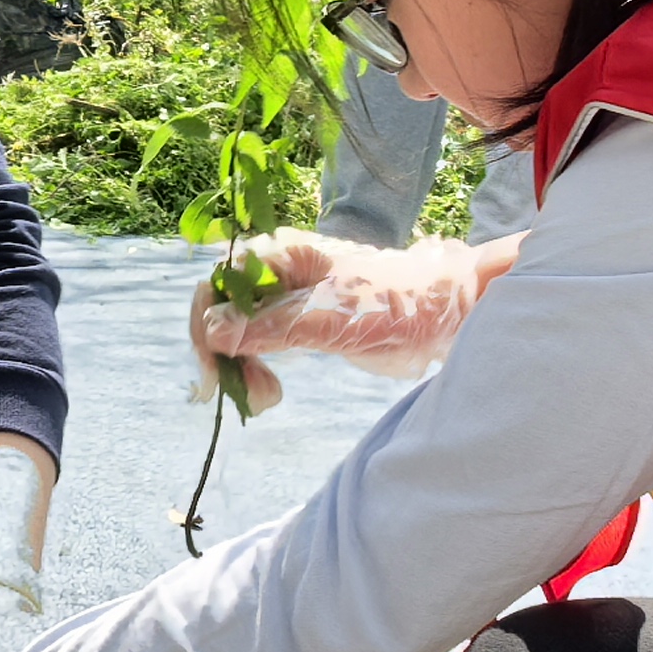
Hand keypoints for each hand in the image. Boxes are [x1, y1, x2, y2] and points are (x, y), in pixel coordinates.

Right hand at [188, 230, 496, 411]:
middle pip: (220, 309)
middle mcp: (273, 273)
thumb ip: (271, 325)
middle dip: (223, 353)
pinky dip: (255, 370)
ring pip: (236, 332)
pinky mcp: (298, 325)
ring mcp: (284, 300)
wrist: (446, 314)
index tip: (217, 369)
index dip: (206, 324)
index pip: (217, 284)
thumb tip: (213, 332)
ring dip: (239, 367)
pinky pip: (258, 345)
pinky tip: (270, 391)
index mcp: (278, 254)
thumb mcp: (330, 317)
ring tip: (266, 397)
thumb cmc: (394, 302)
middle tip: (248, 395)